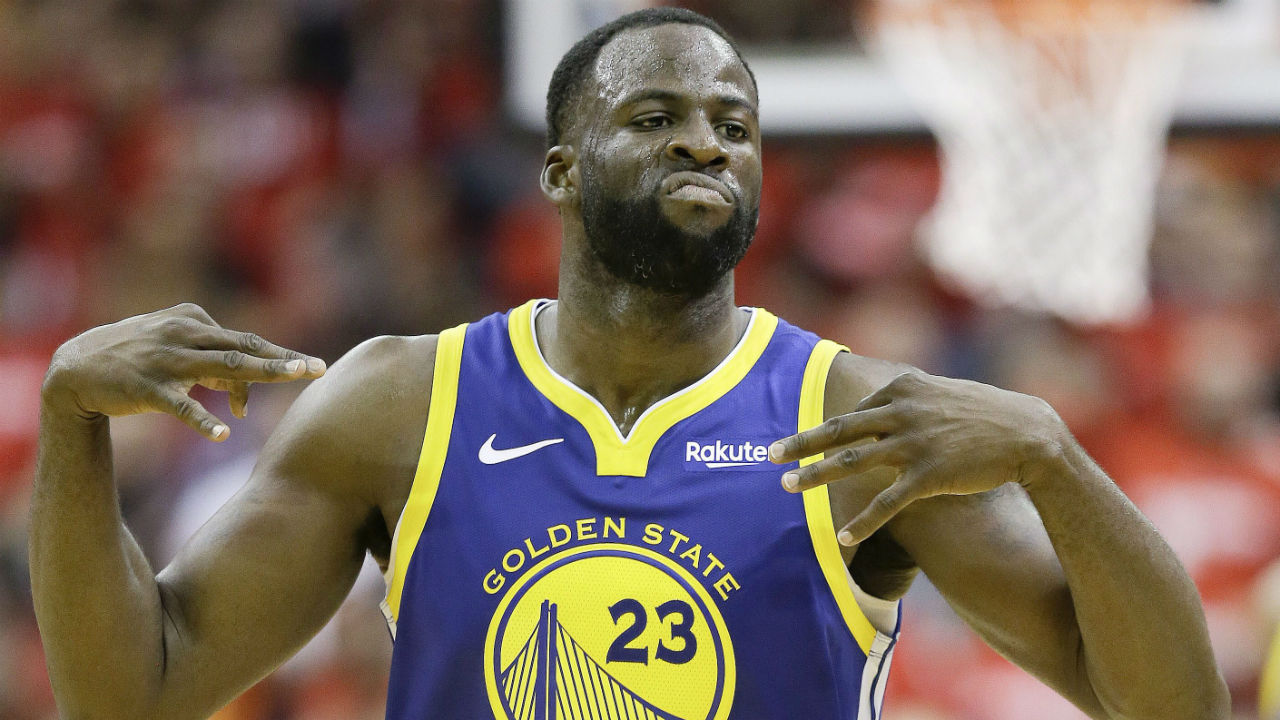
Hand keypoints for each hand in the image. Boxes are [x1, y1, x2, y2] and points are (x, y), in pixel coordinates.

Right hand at [42, 303, 325, 440]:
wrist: (75, 369)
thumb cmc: (135, 359)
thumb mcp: (176, 352)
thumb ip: (212, 364)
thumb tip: (245, 392)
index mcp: (192, 321)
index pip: (245, 342)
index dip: (278, 358)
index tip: (313, 367)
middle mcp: (182, 335)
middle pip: (243, 348)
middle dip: (282, 359)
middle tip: (318, 368)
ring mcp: (164, 360)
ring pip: (221, 366)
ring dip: (258, 375)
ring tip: (290, 379)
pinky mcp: (145, 388)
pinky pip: (179, 405)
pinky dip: (201, 419)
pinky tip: (223, 434)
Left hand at [769, 370, 1066, 545]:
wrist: (1030, 435)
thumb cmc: (988, 414)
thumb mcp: (943, 394)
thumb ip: (911, 398)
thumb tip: (886, 403)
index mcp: (904, 387)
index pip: (856, 412)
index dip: (829, 431)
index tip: (803, 441)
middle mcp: (903, 411)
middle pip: (839, 429)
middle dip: (800, 443)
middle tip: (768, 454)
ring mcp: (915, 443)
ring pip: (852, 461)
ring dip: (815, 475)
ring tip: (786, 488)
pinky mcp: (930, 475)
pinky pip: (887, 502)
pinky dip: (864, 522)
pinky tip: (843, 538)